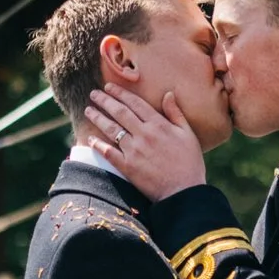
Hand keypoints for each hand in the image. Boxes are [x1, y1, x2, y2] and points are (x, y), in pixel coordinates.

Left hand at [82, 87, 206, 199]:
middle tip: (94, 94)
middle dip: (105, 101)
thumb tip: (168, 94)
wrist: (184, 192)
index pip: (135, 103)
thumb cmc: (189, 163)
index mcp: (159, 125)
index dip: (120, 93)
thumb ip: (175, 113)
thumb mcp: (188, 134)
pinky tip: (91, 138)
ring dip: (98, 117)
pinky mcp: (127, 167)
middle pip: (120, 112)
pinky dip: (98, 144)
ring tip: (88, 110)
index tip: (109, 87)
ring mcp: (134, 150)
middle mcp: (144, 134)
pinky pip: (108, 152)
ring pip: (111, 129)